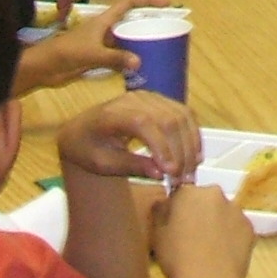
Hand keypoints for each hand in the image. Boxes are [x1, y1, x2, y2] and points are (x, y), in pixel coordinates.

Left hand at [14, 0, 160, 92]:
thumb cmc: (66, 52)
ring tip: (160, 45)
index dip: (148, 0)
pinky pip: (120, 54)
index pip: (129, 3)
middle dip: (149, 20)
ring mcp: (102, 43)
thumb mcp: (92, 54)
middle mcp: (106, 28)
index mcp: (104, 20)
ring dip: (141, 39)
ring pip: (127, 37)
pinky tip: (141, 66)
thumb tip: (139, 62)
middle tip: (169, 26)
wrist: (45, 66)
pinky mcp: (99, 57)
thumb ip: (114, 58)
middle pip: (132, 19)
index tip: (166, 3)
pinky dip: (131, 58)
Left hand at [58, 89, 201, 182]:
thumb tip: (161, 173)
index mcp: (113, 113)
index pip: (144, 123)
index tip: (171, 173)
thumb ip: (131, 166)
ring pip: (181, 116)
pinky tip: (195, 156)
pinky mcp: (160, 101)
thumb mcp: (102, 164)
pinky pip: (184, 114)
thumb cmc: (87, 149)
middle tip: (183, 180)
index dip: (162, 146)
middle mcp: (134, 99)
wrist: (81, 131)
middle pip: (168, 120)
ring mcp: (150, 97)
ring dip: (191, 145)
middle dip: (181, 151)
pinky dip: (193, 135)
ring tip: (190, 172)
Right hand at [153, 180, 255, 277]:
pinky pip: (237, 228)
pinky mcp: (250, 227)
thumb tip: (165, 202)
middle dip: (199, 213)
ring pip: (223, 213)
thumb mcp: (157, 234)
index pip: (181, 193)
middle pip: (205, 200)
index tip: (176, 224)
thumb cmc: (177, 257)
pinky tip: (224, 254)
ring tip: (210, 248)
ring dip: (217, 224)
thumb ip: (160, 211)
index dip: (178, 209)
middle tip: (192, 236)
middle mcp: (216, 194)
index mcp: (190, 192)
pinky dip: (231, 236)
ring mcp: (236, 210)